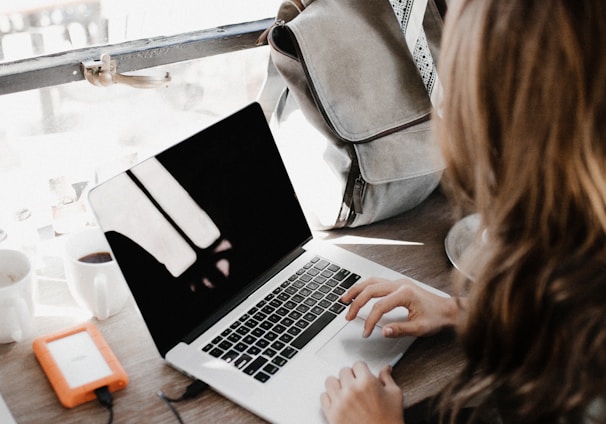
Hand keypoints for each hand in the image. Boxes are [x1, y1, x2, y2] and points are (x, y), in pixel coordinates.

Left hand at [320, 361, 403, 423]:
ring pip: (330, 381)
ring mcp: (340, 402)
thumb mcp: (394, 395)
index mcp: (367, 382)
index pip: (358, 364)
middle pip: (343, 371)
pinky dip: (329, 398)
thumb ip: (387, 378)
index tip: (363, 375)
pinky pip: (323, 397)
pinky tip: (339, 401)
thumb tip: (385, 368)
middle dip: (351, 377)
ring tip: (345, 392)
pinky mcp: (332, 414)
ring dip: (338, 385)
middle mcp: (351, 390)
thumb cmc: (390, 420)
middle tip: (357, 385)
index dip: (362, 370)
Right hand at [342, 277, 459, 337]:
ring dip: (357, 290)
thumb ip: (400, 330)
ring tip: (345, 299)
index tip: (366, 332)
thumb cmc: (437, 317)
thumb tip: (383, 331)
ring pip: (371, 282)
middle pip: (370, 290)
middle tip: (348, 316)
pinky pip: (377, 282)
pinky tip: (359, 293)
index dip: (370, 320)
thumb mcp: (420, 328)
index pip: (379, 306)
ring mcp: (399, 282)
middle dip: (356, 303)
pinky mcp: (398, 284)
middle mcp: (400, 284)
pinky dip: (365, 287)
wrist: (449, 309)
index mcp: (405, 294)